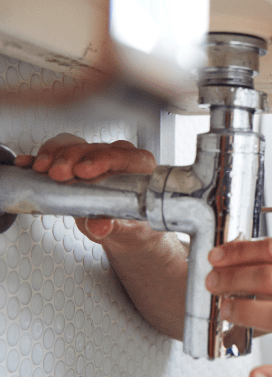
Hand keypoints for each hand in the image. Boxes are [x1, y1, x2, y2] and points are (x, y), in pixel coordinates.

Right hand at [14, 133, 163, 251]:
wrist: (124, 230)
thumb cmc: (133, 225)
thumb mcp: (127, 229)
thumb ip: (114, 226)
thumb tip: (100, 226)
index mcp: (139, 166)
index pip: (123, 155)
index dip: (102, 160)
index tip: (84, 171)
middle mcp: (117, 157)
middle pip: (92, 149)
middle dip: (72, 158)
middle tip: (57, 173)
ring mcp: (93, 157)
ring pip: (72, 146)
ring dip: (53, 155)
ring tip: (41, 169)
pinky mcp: (73, 163)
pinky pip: (55, 154)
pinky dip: (39, 158)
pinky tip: (26, 164)